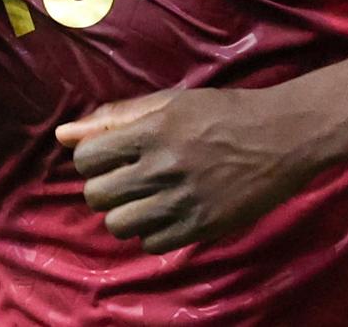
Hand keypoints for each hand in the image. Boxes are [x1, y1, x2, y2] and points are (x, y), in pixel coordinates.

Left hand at [56, 87, 319, 253]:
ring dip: (126, 213)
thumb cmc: (223, 112)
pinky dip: (153, 232)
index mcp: (152, 131)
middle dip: (105, 187)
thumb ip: (116, 117)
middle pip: (97, 196)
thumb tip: (64, 134)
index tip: (109, 157)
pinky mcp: (201, 227)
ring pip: (119, 225)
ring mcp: (182, 202)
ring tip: (146, 198)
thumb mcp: (171, 102)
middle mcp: (163, 168)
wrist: (283, 138)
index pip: (87, 158)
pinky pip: (151, 244)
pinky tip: (169, 212)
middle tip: (127, 179)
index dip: (92, 159)